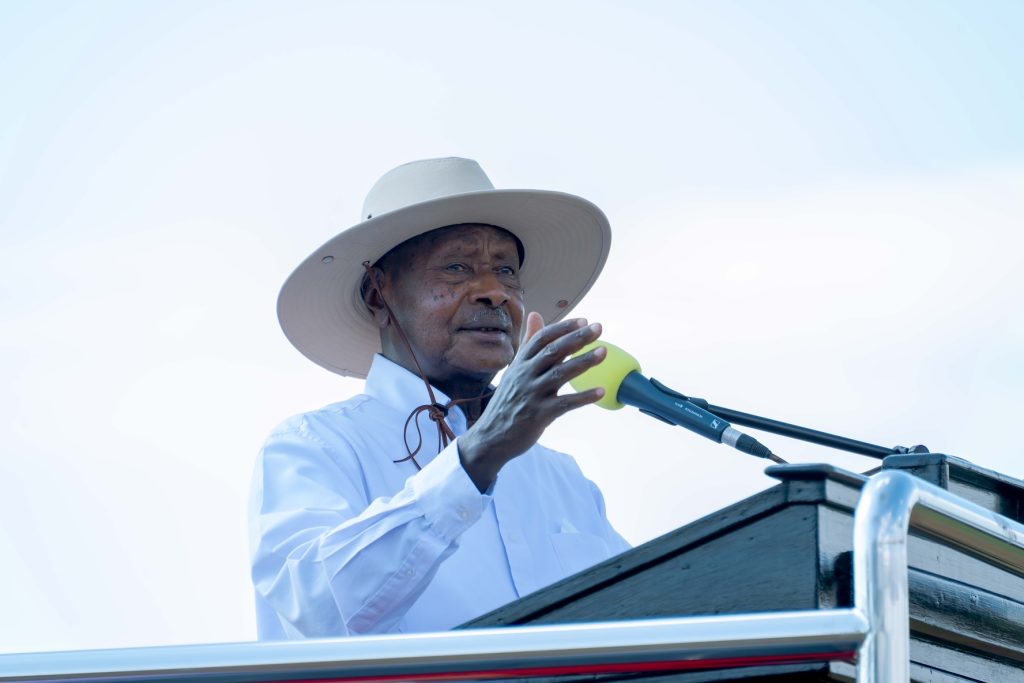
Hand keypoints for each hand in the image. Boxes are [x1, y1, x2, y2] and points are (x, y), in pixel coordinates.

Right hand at [458, 312, 606, 490]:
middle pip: (553, 351)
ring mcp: (532, 394)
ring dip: (584, 362)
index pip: (542, 338)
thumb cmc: (508, 400)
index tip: (584, 320)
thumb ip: (528, 343)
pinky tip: (601, 391)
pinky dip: (583, 397)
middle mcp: (525, 375)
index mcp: (520, 363)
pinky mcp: (539, 415)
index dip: (563, 328)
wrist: (491, 436)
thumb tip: (536, 314)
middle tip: (599, 328)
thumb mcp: (515, 369)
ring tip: (604, 352)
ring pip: (560, 374)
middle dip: (577, 338)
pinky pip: (565, 404)